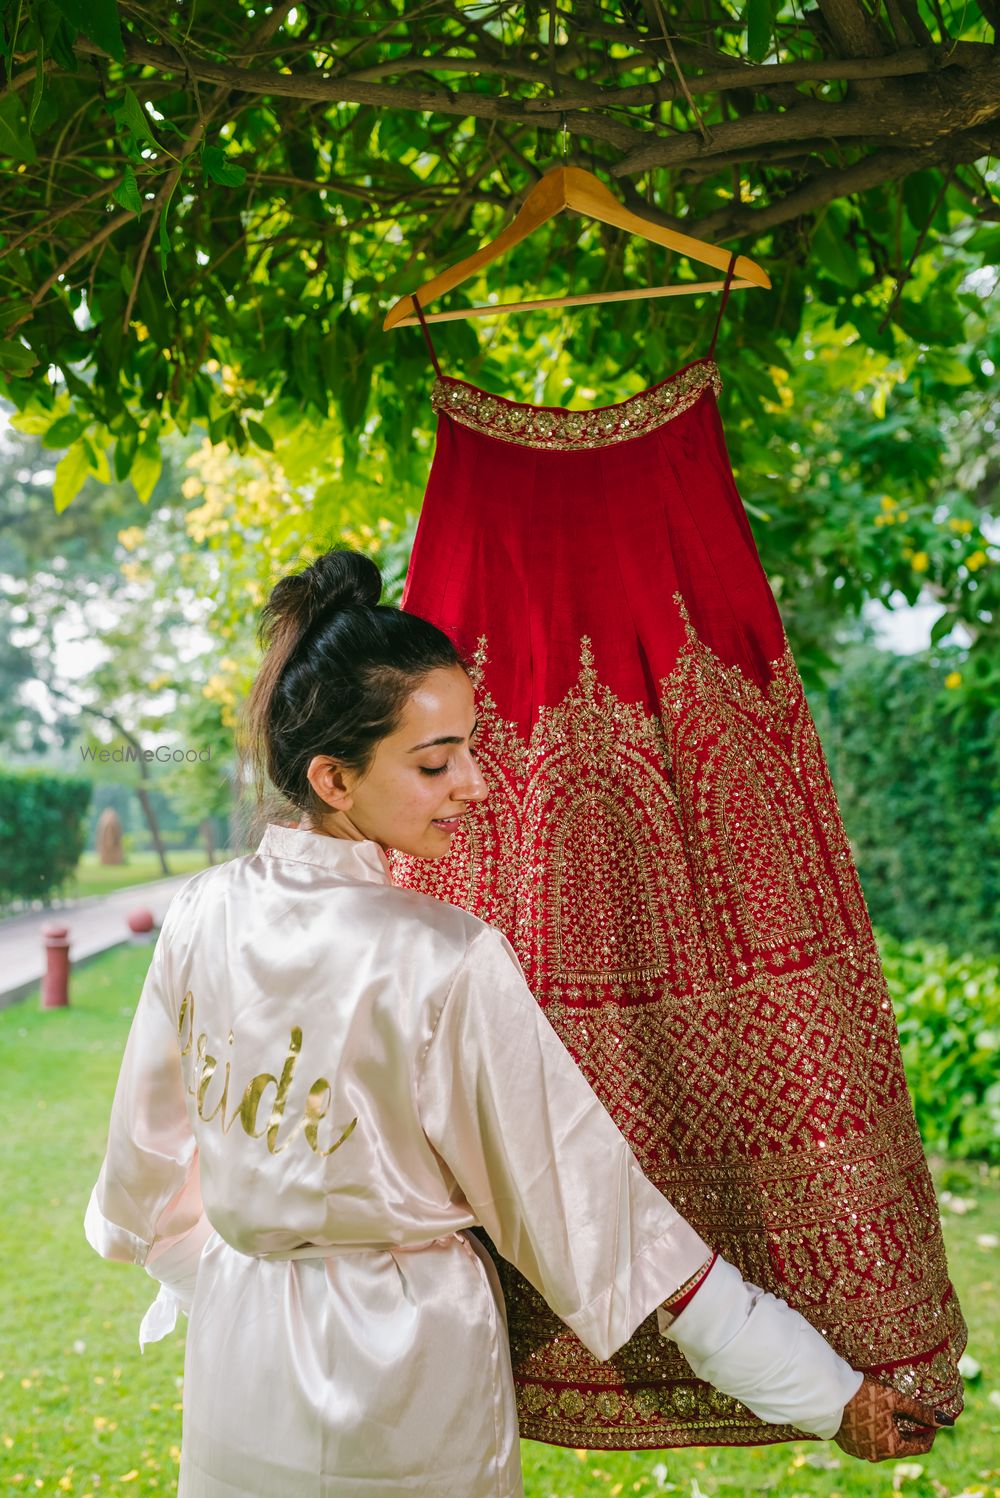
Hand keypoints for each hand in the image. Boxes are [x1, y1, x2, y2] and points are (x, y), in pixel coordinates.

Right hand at [833, 1375, 952, 1461]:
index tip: (932, 1420)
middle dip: (910, 1429)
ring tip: (891, 1410)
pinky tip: (873, 1414)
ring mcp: (861, 1452)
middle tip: (912, 1411)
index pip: (920, 1447)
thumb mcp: (894, 1399)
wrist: (826, 1396)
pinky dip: (876, 1430)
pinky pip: (869, 1441)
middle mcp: (876, 1455)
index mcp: (891, 1448)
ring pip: (885, 1443)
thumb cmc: (864, 1397)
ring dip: (892, 1430)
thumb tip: (946, 1421)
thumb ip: (920, 1411)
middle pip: (902, 1445)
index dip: (929, 1432)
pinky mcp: (848, 1445)